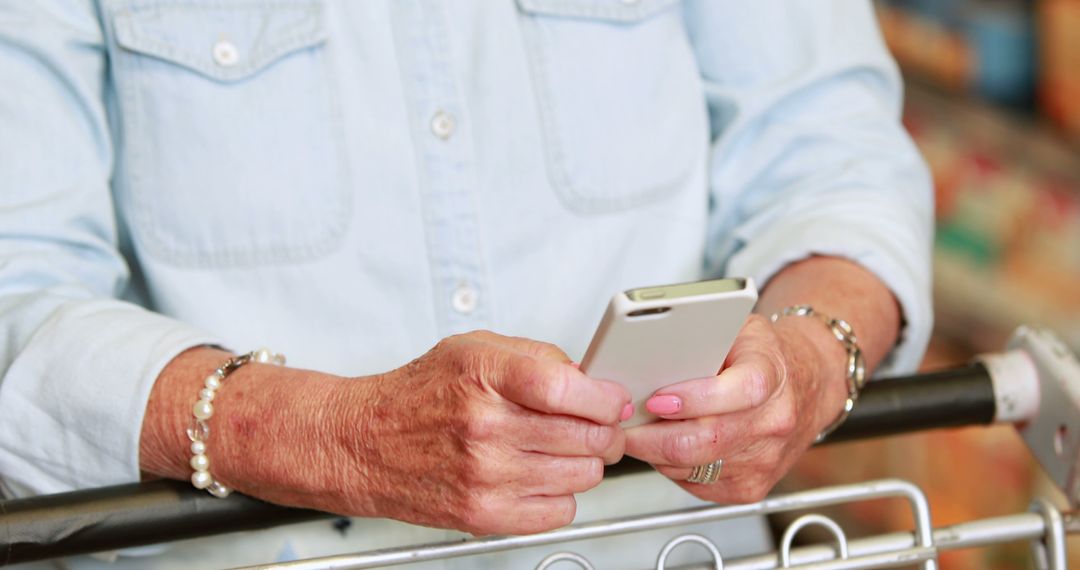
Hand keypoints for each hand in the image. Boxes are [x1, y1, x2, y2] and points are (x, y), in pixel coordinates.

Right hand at [335, 331, 631, 534]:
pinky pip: (560, 512)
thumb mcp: (475, 348)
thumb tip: (591, 381)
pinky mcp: (484, 514)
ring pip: (581, 476)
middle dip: (604, 429)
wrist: (363, 442)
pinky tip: (541, 475)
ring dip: (584, 462)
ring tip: (562, 448)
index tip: (612, 400)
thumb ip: (538, 356)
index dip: (605, 397)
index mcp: (485, 376)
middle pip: (586, 436)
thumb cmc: (419, 395)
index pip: (568, 389)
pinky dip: (562, 495)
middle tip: (597, 424)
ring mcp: (486, 475)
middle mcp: (485, 427)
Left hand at [623, 314, 847, 502]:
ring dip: (656, 452)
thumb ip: (699, 339)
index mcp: (769, 376)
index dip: (691, 399)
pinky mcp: (750, 488)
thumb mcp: (737, 330)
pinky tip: (671, 444)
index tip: (656, 398)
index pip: (735, 393)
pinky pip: (695, 484)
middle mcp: (772, 422)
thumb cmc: (764, 355)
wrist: (806, 385)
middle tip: (624, 424)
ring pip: (691, 467)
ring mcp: (763, 460)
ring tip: (644, 429)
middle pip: (703, 442)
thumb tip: (648, 353)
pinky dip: (672, 467)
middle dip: (652, 436)